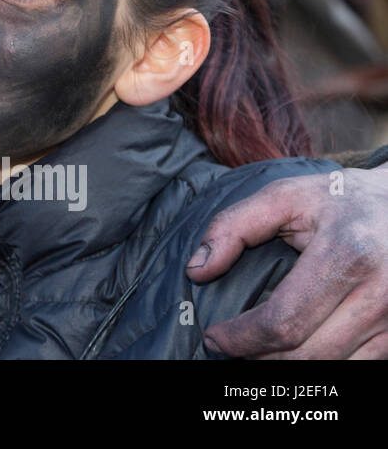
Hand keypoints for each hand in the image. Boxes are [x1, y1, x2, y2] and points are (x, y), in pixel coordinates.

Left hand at [186, 166, 387, 357]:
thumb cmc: (341, 201)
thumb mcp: (284, 196)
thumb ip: (233, 227)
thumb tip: (196, 271)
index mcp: (347, 255)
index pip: (284, 322)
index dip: (241, 338)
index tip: (214, 337)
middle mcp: (380, 294)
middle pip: (306, 355)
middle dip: (258, 356)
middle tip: (230, 345)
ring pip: (332, 369)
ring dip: (286, 366)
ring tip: (257, 348)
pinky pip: (360, 368)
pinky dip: (321, 366)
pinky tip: (295, 350)